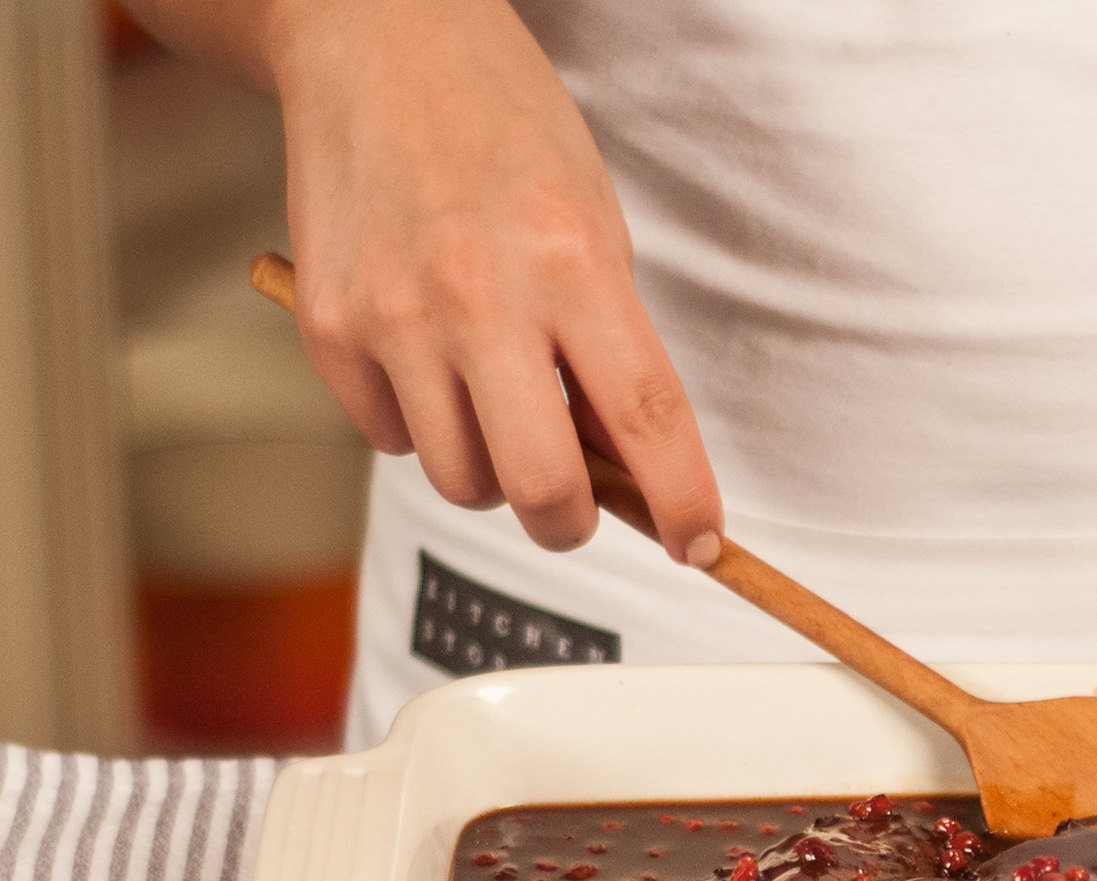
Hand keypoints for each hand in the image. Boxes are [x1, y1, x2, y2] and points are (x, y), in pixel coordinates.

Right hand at [266, 0, 720, 561]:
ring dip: (493, 477)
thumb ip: (611, 347)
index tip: (701, 547)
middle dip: (571, 522)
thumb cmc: (504, 131)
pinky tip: (429, 364)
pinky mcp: (327, 326)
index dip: (683, 503)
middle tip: (577, 505)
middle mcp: (479, 296)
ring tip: (497, 410)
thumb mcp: (592, 223)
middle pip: (542, 486)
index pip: (647, 421)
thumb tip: (626, 470)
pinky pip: (390, 440)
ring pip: (462, 481)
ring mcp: (394, 316)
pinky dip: (422, 429)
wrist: (375, 39)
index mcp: (571, 263)